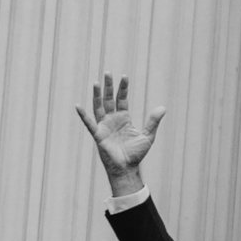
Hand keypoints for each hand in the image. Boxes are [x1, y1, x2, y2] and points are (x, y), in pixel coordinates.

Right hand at [78, 72, 162, 189]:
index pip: (122, 99)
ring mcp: (104, 126)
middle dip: (108, 86)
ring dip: (97, 95)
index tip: (124, 76)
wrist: (127, 168)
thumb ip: (153, 121)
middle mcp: (112, 120)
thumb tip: (163, 108)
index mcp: (124, 118)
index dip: (123, 88)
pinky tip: (78, 106)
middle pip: (109, 99)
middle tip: (108, 72)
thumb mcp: (147, 135)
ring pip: (99, 107)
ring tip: (97, 82)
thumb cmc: (136, 154)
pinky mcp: (98, 135)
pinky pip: (89, 123)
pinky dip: (83, 115)